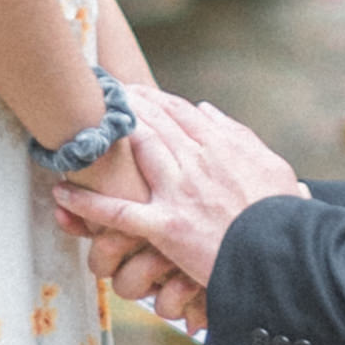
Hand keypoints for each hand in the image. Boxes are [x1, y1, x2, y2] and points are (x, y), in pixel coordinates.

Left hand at [57, 88, 290, 329]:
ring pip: (136, 152)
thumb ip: (237, 135)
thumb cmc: (282, 214)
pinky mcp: (165, 227)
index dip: (152, 99)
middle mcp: (197, 161)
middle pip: (154, 122)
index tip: (133, 91)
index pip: (180, 112)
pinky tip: (62, 193)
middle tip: (100, 94)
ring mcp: (178, 192)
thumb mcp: (271, 165)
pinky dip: (87, 204)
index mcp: (222, 146)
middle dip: (125, 106)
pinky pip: (118, 214)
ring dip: (108, 134)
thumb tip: (206, 110)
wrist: (282, 254)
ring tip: (83, 121)